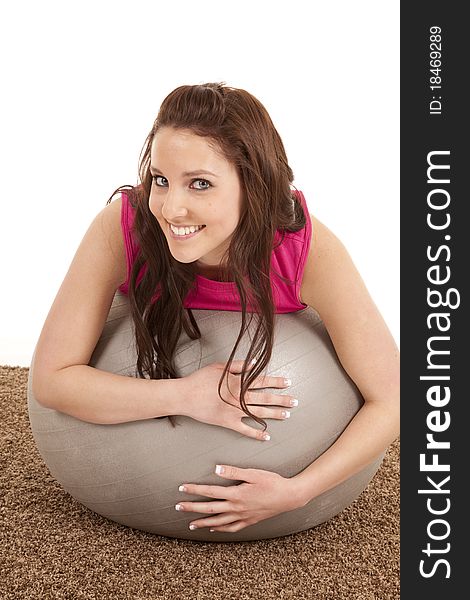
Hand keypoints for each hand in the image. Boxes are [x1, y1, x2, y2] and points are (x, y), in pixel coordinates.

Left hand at [175, 464, 305, 532]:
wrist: (289, 497)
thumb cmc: (271, 482)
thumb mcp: (253, 473)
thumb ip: (233, 471)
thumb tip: (216, 469)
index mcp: (236, 494)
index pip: (210, 492)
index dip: (195, 490)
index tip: (182, 488)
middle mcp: (236, 508)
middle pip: (210, 509)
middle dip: (192, 508)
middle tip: (178, 507)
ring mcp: (243, 516)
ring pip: (218, 522)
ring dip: (204, 523)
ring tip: (191, 524)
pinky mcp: (249, 521)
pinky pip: (232, 528)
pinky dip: (221, 529)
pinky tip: (215, 529)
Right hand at [179, 360, 295, 440]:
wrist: (185, 396)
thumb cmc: (200, 379)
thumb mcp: (219, 367)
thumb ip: (238, 366)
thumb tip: (254, 364)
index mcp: (239, 382)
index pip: (262, 381)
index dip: (276, 382)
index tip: (288, 383)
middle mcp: (240, 397)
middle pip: (265, 398)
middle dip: (281, 399)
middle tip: (295, 401)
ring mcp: (235, 411)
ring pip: (259, 413)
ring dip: (274, 414)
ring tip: (287, 415)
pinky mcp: (227, 422)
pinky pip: (245, 430)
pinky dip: (256, 434)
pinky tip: (266, 436)